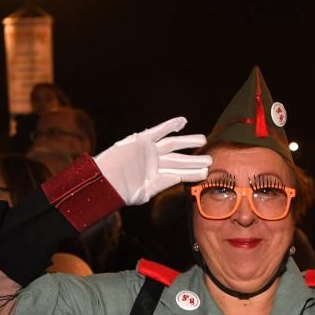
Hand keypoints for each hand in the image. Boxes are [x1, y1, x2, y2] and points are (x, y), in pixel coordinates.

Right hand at [93, 117, 211, 205]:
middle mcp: (154, 163)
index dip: (192, 172)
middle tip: (210, 159)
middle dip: (194, 160)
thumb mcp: (145, 192)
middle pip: (179, 159)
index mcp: (156, 176)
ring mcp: (148, 151)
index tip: (206, 173)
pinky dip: (170, 125)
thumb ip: (163, 184)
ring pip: (172, 145)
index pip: (178, 173)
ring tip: (203, 140)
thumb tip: (179, 177)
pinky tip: (183, 121)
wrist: (104, 183)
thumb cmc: (121, 191)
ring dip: (187, 142)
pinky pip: (158, 131)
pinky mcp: (141, 141)